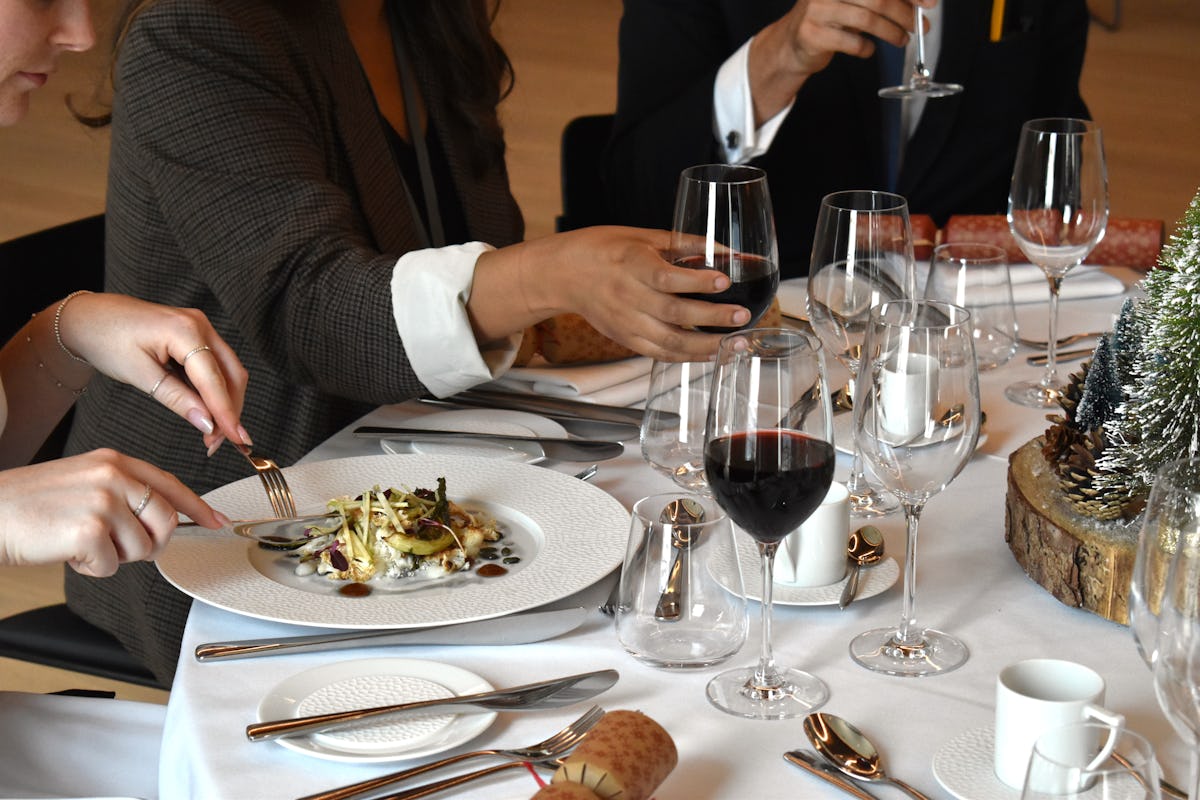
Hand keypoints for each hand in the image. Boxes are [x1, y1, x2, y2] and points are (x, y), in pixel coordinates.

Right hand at [0, 449, 229, 576]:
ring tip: (81, 543)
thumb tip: (160, 521)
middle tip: (119, 548)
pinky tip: (68, 552)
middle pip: (166, 521)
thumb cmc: (28, 505)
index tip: (217, 520)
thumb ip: (123, 493)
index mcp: (114, 461)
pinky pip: (112, 565)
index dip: (197, 507)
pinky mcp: (89, 529)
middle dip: (150, 545)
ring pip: (141, 547)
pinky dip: (91, 568)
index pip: (170, 484)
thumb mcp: (83, 483)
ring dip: (114, 557)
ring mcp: (103, 500)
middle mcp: (113, 475)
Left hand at [57, 293, 249, 453]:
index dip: (227, 413)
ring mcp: (201, 328)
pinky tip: (204, 409)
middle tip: (219, 441)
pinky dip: (214, 390)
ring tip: (211, 431)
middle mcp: (200, 325)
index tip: (237, 439)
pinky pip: (216, 365)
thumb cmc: (106, 339)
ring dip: (225, 401)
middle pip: (233, 374)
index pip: (215, 380)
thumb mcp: (139, 374)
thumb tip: (206, 422)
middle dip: (230, 410)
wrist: (88, 318)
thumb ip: (177, 399)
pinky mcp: (196, 335)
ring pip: (228, 371)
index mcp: (185, 330)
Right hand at [475, 226, 748, 361]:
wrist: (563, 274)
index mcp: (631, 264)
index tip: (724, 280)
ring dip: (707, 346)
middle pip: (674, 313)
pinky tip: (714, 353)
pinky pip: (660, 354)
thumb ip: (684, 244)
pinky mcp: (626, 339)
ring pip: (670, 342)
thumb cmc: (604, 249)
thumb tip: (727, 250)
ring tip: (737, 343)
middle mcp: (628, 296)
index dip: (696, 281)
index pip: (666, 277)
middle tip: (741, 316)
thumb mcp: (642, 235)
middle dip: (712, 318)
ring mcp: (626, 323)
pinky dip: (688, 357)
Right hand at [749, 0, 933, 121]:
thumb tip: (920, 2)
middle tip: (920, 27)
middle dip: (905, 14)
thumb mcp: (853, 0)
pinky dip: (867, 49)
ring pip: (867, 20)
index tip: (930, 2)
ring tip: (902, 40)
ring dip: (892, 33)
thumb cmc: (829, 19)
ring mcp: (817, 10)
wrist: (790, 44)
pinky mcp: (812, 34)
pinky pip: (852, 43)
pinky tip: (869, 49)